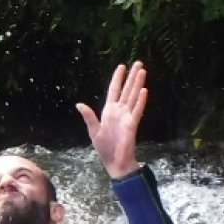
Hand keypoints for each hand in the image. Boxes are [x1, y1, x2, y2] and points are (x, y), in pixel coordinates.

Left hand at [75, 60, 148, 178]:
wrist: (115, 161)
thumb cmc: (104, 147)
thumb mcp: (93, 130)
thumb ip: (88, 116)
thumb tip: (79, 104)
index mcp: (109, 111)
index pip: (114, 90)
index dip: (118, 78)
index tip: (122, 66)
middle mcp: (119, 111)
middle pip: (127, 89)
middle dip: (132, 76)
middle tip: (138, 62)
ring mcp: (127, 116)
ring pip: (133, 96)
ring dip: (138, 83)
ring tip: (142, 71)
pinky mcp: (132, 124)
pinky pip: (137, 110)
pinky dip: (140, 100)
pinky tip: (144, 90)